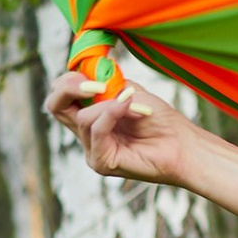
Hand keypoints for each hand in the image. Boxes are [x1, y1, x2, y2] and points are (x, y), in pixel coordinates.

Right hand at [47, 67, 194, 184]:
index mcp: (90, 113)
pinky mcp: (101, 162)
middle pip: (54, 105)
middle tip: (95, 85)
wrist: (183, 145)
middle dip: (69, 87)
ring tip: (134, 104)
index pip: (61, 94)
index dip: (70, 79)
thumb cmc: (160, 120)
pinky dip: (111, 115)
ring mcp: (92, 148)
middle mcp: (87, 132)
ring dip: (109, 105)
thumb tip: (86, 75)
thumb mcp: (128, 91)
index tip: (95, 75)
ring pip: (80, 118)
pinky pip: (95, 130)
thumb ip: (104, 83)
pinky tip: (129, 108)